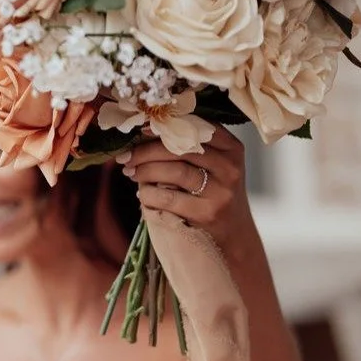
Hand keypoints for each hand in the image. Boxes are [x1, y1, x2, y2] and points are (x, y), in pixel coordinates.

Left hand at [122, 126, 257, 251]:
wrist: (235, 234)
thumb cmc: (214, 193)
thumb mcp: (214, 165)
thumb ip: (190, 147)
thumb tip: (144, 132)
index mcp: (231, 148)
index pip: (196, 128)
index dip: (166, 127)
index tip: (141, 129)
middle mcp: (229, 167)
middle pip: (181, 148)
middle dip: (146, 151)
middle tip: (126, 157)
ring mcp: (221, 191)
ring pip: (174, 171)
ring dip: (145, 171)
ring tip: (131, 173)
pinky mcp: (208, 213)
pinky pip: (169, 198)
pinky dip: (149, 194)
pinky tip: (142, 194)